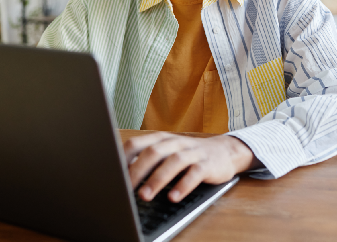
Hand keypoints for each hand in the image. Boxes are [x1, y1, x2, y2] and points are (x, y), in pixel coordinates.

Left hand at [123, 132, 260, 202]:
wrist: (224, 151)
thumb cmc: (187, 155)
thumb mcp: (166, 153)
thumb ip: (146, 160)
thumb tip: (120, 174)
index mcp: (160, 139)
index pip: (136, 143)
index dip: (123, 158)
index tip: (112, 174)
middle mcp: (175, 143)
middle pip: (153, 152)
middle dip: (137, 171)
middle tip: (126, 188)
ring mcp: (192, 152)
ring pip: (173, 162)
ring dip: (157, 179)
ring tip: (145, 196)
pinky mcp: (207, 165)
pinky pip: (194, 174)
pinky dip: (183, 185)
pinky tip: (173, 197)